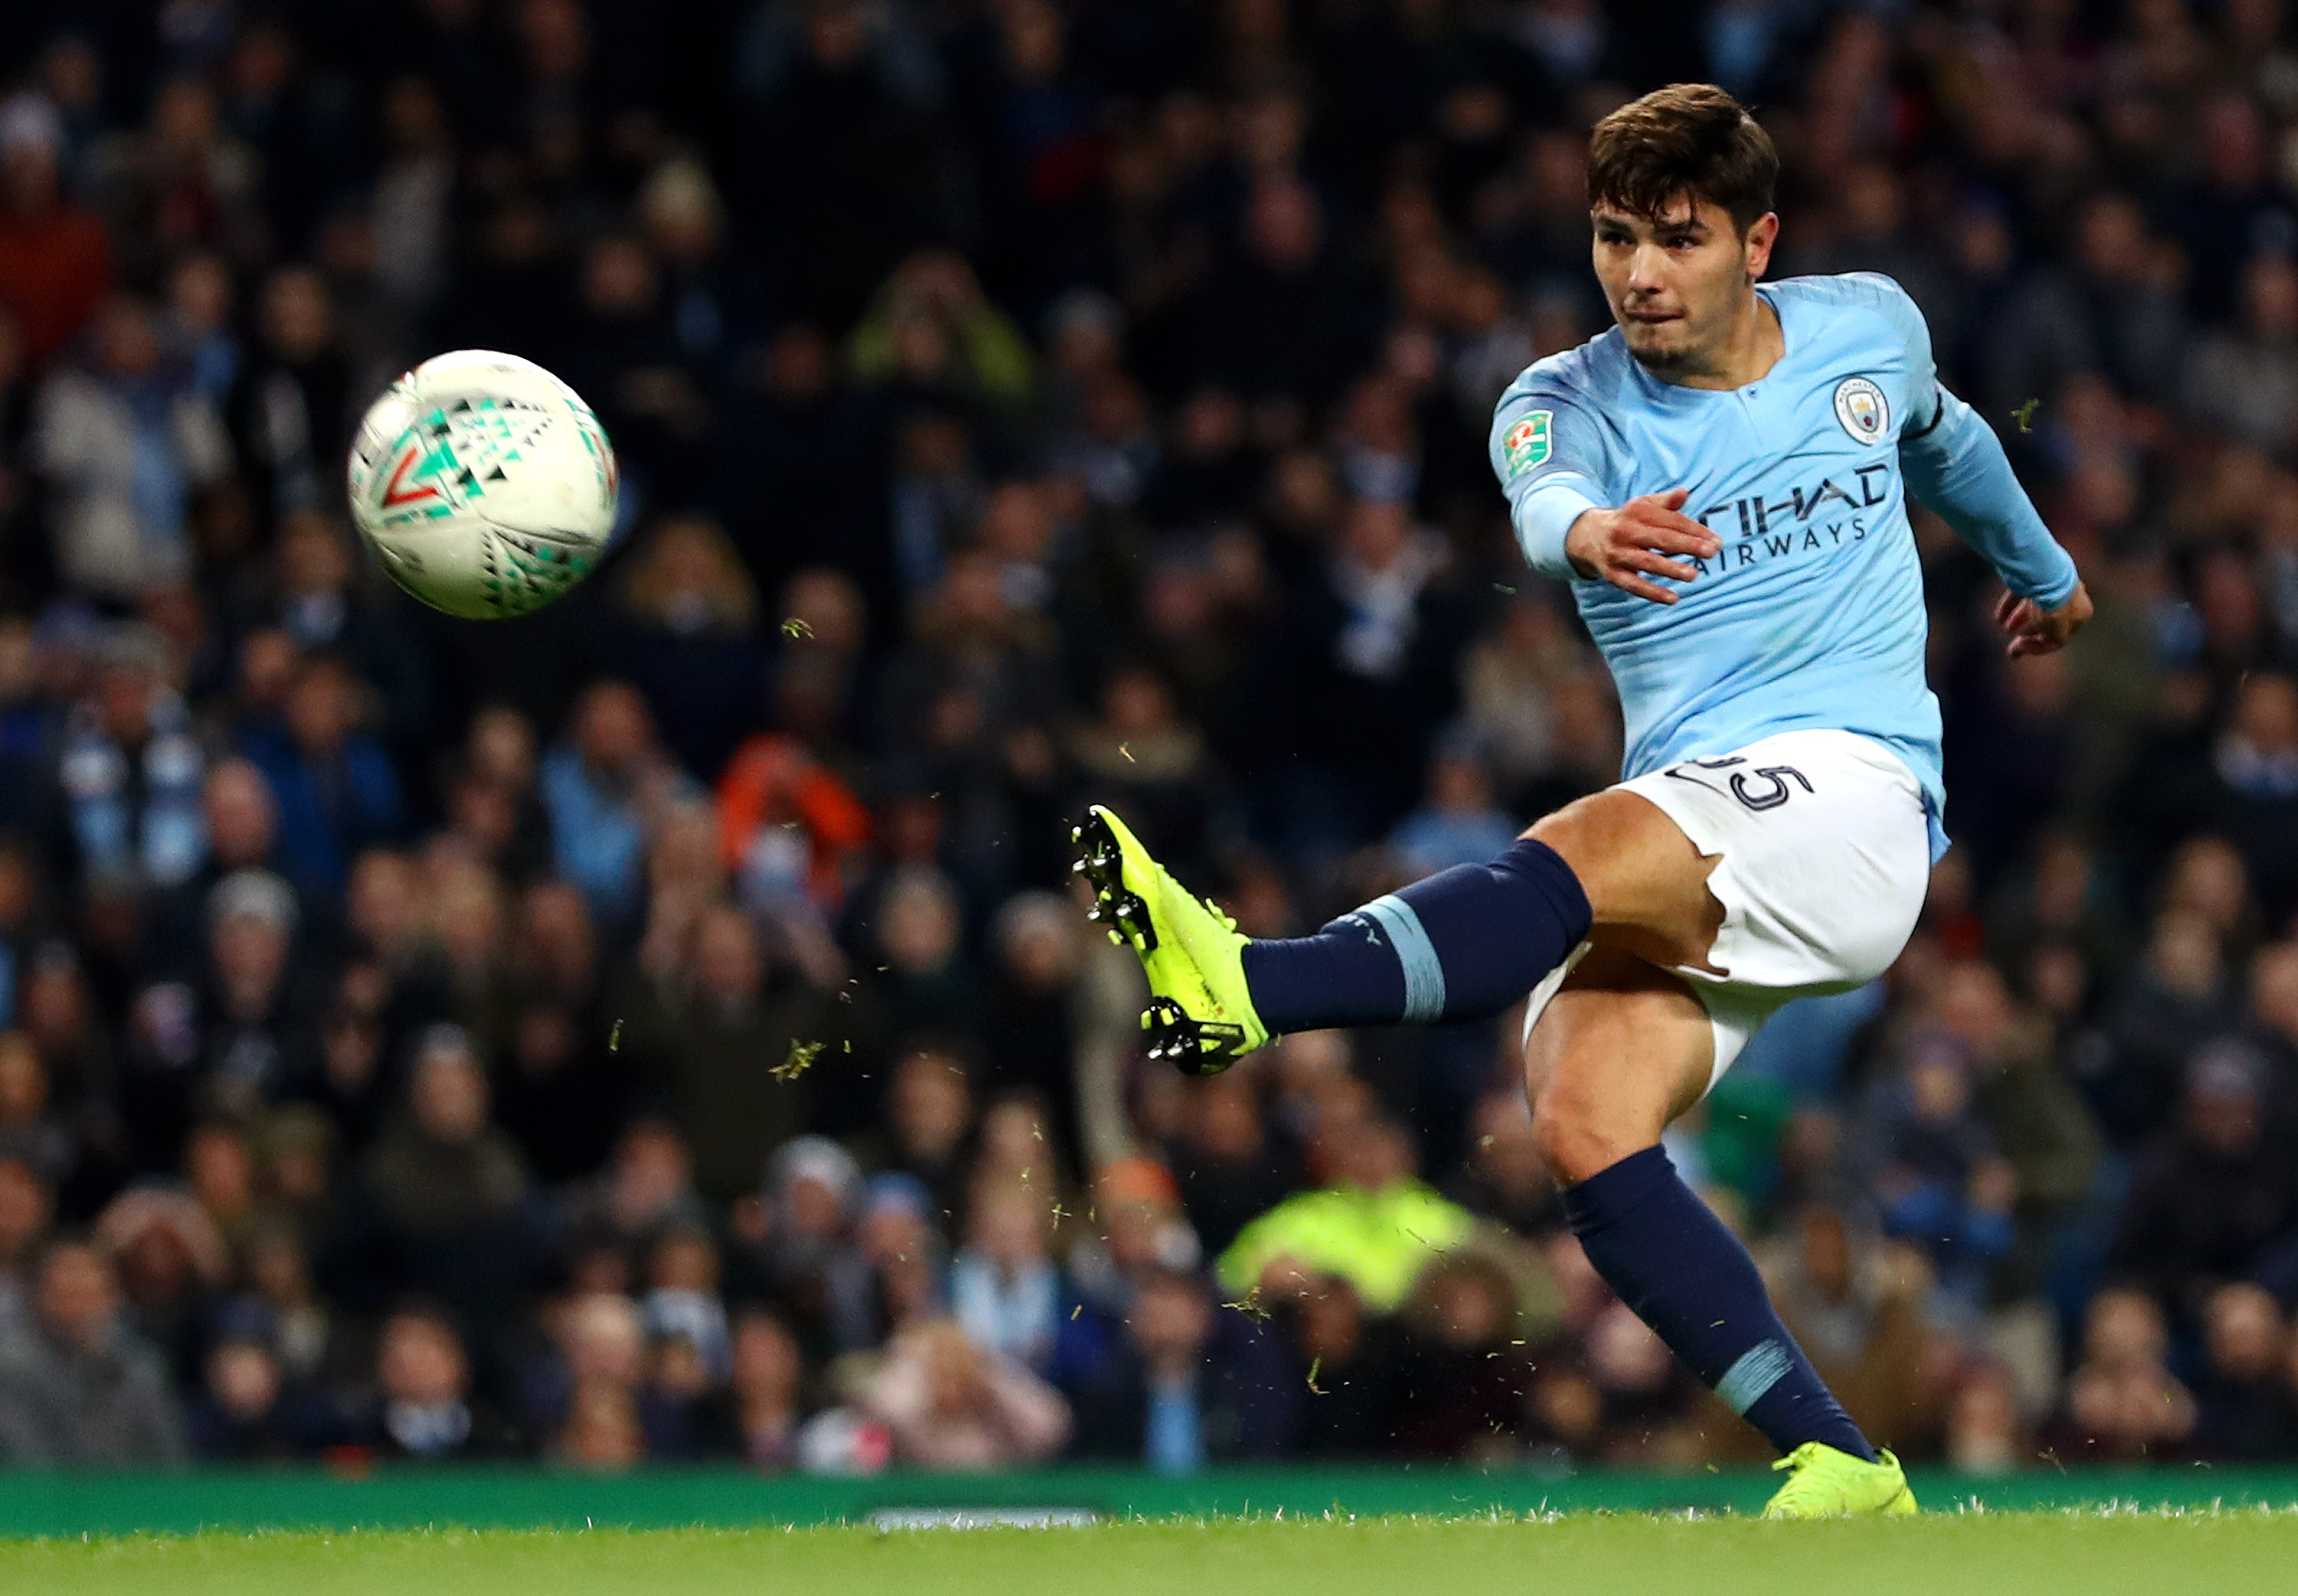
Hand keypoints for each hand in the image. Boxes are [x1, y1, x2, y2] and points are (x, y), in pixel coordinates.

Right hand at [1564, 489, 1721, 604]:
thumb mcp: (1644, 506)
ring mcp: (1618, 554)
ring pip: (1647, 562)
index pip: (1671, 521)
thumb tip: (1685, 493)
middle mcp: (1626, 532)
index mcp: (1638, 512)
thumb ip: (1667, 502)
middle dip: (1687, 545)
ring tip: (1693, 575)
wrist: (1589, 536)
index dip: (1695, 531)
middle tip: (1711, 553)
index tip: (1716, 541)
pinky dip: (1652, 593)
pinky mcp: (1613, 574)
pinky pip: (1634, 585)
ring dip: (1670, 569)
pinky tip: (1673, 599)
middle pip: (1661, 539)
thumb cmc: (1628, 520)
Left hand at [1996, 581, 2091, 657]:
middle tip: (2012, 644)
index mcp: (2081, 613)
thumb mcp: (2055, 634)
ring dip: (2019, 620)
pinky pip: (2021, 594)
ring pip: (2034, 607)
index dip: (2039, 647)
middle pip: (2047, 621)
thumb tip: (2030, 648)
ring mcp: (2052, 585)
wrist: (2046, 576)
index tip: (2020, 649)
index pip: (2060, 636)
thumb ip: (2046, 643)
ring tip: (2006, 627)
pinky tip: (1999, 617)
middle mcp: (2069, 598)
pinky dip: (2010, 607)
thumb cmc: (2054, 608)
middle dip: (2029, 633)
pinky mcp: (2033, 576)